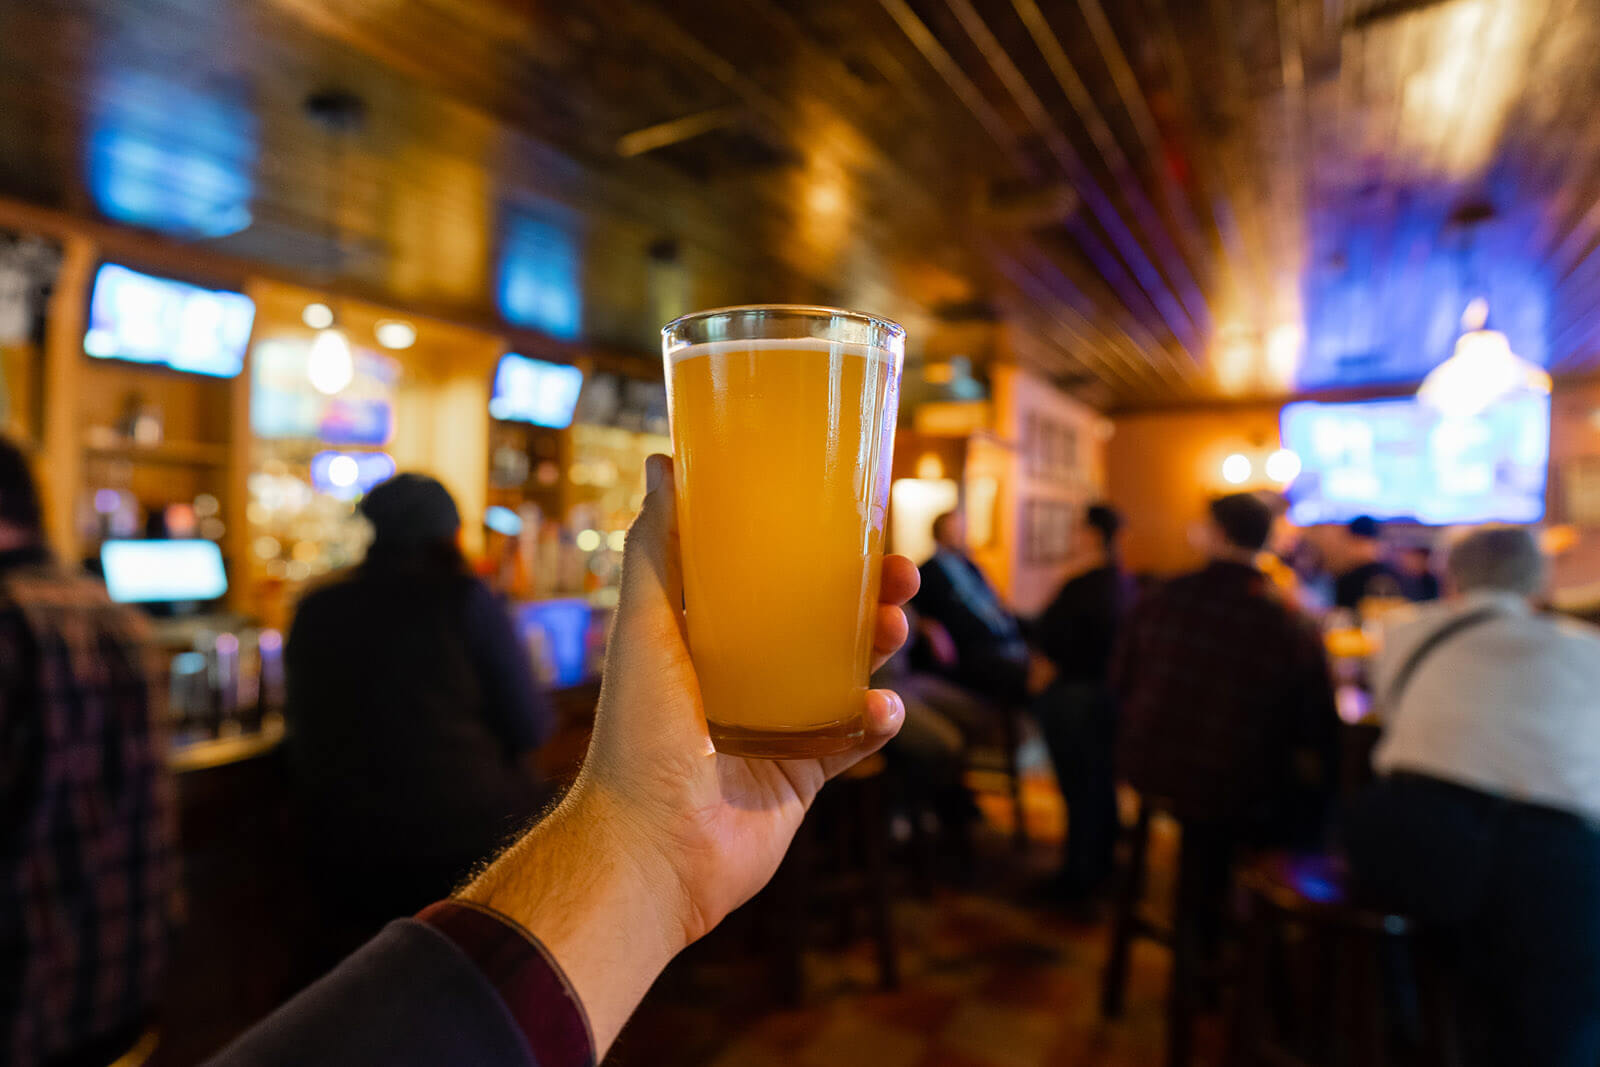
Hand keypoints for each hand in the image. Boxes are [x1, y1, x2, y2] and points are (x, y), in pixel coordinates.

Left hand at [461, 455, 915, 1052]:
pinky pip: (851, 741)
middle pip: (818, 620)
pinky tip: (884, 707)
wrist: (652, 849)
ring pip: (844, 672)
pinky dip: (875, 722)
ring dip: (881, 646)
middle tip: (902, 571)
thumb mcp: (644, 627)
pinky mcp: (801, 776)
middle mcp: (740, 677)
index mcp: (702, 637)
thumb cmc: (637, 735)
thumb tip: (662, 461)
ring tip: (900, 626)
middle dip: (865, 592)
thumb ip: (656, 549)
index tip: (851, 515)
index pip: (765, 576)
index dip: (810, 546)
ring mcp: (775, 726)